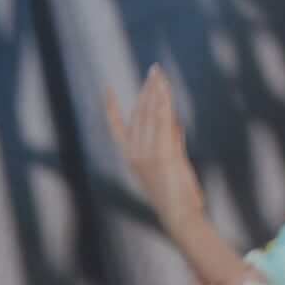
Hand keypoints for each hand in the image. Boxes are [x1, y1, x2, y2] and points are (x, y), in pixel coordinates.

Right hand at [108, 65, 205, 233]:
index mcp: (130, 157)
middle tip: (154, 71)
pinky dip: (164, 103)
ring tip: (159, 74)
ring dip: (156, 91)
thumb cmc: (176, 194)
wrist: (178, 213)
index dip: (111, 107)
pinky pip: (162, 121)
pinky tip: (164, 89)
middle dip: (147, 90)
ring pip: (151, 113)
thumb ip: (170, 142)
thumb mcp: (170, 165)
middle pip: (139, 113)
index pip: (116, 126)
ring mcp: (147, 152)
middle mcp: (134, 152)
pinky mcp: (161, 153)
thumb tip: (174, 121)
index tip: (106, 89)